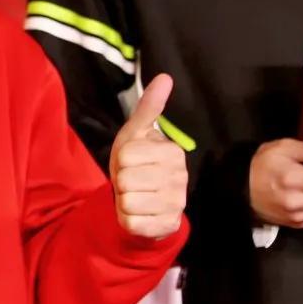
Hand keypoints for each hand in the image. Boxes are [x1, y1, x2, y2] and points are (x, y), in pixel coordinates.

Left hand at [109, 74, 186, 239]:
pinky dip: (127, 219)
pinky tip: (139, 213)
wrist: (144, 201)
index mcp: (172, 152)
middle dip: (122, 182)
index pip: (126, 155)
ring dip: (124, 201)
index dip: (122, 160)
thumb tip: (164, 77)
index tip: (133, 163)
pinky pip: (131, 222)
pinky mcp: (166, 226)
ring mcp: (176, 204)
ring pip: (127, 202)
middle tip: (133, 182)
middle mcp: (180, 178)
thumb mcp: (136, 133)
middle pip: (126, 180)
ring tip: (136, 196)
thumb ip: (149, 107)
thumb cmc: (138, 163)